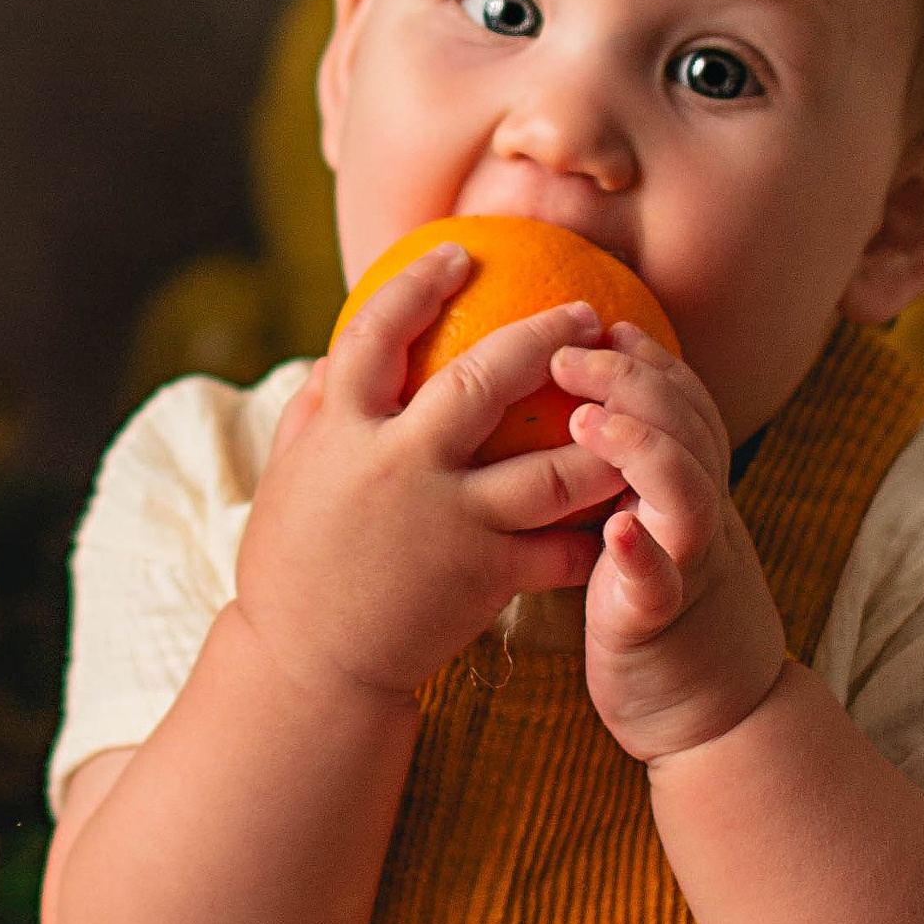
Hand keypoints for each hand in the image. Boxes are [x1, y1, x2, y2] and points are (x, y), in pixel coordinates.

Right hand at [236, 246, 616, 704]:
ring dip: (604, 437)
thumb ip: (314, 411)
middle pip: (487, 380)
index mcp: (342, 431)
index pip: (378, 331)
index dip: (420, 283)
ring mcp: (448, 523)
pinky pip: (559, 548)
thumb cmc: (292, 566)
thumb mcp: (287, 476)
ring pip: (551, 471)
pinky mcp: (484, 578)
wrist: (307, 668)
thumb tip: (337, 354)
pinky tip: (628, 506)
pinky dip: (597, 528)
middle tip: (587, 314)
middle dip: (546, 338)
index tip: (461, 254)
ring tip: (636, 408)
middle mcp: (399, 467)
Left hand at [554, 328, 788, 764]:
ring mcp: (690, 570)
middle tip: (568, 353)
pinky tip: (615, 535)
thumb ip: (630, 482)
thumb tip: (581, 422)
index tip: (606, 323)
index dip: (650, 360)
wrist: (718, 722)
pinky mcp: (664, 624)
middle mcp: (701, 521)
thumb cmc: (664, 622)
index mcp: (693, 494)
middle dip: (632, 381)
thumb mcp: (653, 535)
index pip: (684, 405)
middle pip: (687, 428)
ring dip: (641, 449)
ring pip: (686, 493)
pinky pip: (661, 585)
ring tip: (585, 420)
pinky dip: (641, 556)